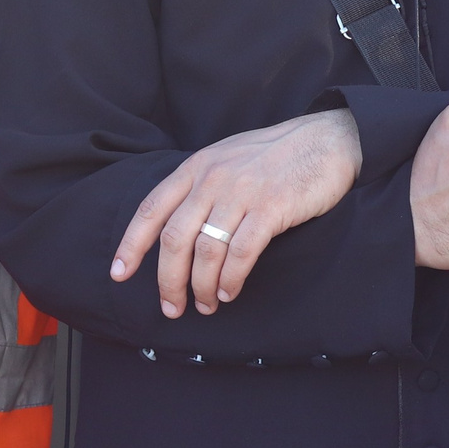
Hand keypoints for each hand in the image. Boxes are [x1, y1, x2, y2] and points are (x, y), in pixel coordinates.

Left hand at [112, 109, 363, 315]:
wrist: (329, 139)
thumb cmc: (279, 155)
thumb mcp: (228, 159)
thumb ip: (203, 186)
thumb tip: (182, 230)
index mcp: (196, 167)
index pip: (151, 209)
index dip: (131, 245)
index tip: (119, 275)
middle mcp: (213, 178)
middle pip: (175, 238)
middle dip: (168, 281)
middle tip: (172, 307)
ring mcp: (242, 192)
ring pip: (206, 250)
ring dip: (202, 286)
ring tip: (207, 304)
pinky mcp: (271, 206)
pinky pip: (241, 252)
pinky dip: (232, 278)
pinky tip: (230, 291)